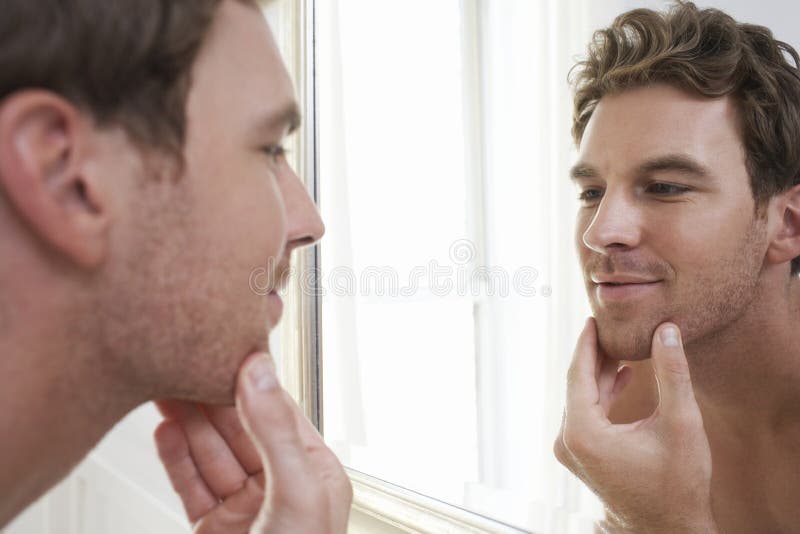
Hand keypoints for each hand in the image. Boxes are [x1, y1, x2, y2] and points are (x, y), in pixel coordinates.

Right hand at [154, 353, 351, 532]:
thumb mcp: (297, 493)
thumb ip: (275, 432)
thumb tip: (259, 373)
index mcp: (314, 472)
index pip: (279, 412)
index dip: (249, 381)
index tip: (223, 351)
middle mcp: (278, 485)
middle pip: (238, 429)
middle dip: (209, 398)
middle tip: (183, 364)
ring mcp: (244, 506)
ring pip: (210, 453)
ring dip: (187, 422)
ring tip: (165, 389)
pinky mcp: (212, 527)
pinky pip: (190, 484)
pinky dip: (175, 458)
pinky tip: (164, 430)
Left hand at [554, 319, 716, 532]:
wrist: (669, 529)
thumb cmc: (678, 483)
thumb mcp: (680, 423)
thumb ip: (672, 374)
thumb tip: (666, 330)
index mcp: (583, 432)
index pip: (578, 373)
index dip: (587, 343)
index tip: (592, 317)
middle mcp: (568, 440)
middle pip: (577, 384)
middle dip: (595, 354)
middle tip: (611, 325)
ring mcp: (571, 450)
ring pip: (581, 398)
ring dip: (600, 373)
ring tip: (622, 345)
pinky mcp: (580, 455)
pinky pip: (586, 413)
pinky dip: (602, 394)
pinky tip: (623, 375)